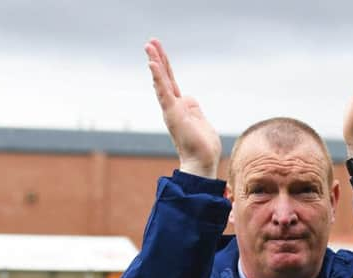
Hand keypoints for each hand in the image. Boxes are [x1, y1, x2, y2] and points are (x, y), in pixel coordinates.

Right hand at [145, 39, 220, 177]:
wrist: (202, 162)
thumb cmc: (203, 147)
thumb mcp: (201, 122)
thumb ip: (194, 109)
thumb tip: (188, 99)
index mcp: (181, 108)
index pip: (171, 84)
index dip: (166, 68)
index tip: (159, 53)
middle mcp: (173, 107)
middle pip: (165, 79)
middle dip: (158, 59)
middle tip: (150, 42)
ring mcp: (172, 110)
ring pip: (162, 82)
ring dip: (156, 63)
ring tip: (149, 46)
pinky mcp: (173, 113)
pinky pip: (164, 92)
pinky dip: (158, 77)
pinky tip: (153, 64)